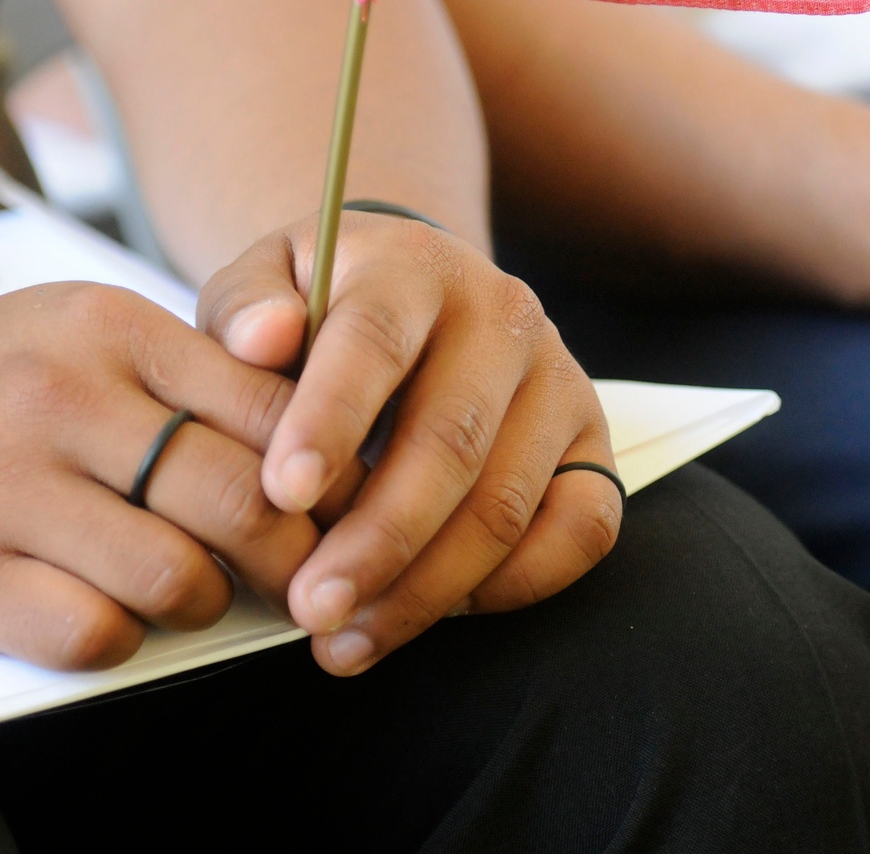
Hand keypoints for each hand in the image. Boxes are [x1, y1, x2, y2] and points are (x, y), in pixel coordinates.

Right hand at [0, 282, 316, 669]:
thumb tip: (316, 442)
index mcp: (114, 329)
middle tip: (311, 571)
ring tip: (206, 584)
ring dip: (210, 599)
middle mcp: (61, 399)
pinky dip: (125, 635)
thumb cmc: (21, 369)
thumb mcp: (102, 331)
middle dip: (295, 555)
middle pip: (237, 499)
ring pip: (175, 576)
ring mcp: (8, 487)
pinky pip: (92, 632)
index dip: (331, 473)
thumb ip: (199, 371)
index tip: (354, 507)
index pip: (269, 408)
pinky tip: (122, 608)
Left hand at [199, 211, 620, 675]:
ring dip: (428, 585)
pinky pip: (583, 527)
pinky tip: (439, 612)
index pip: (376, 339)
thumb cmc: (324, 306)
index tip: (281, 493)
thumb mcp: (266, 283)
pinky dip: (515, 586)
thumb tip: (262, 338)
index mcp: (413, 266)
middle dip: (378, 537)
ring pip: (508, 499)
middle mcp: (501, 313)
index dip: (330, 418)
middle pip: (450, 438)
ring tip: (347, 637)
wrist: (413, 295)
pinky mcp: (590, 438)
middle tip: (310, 607)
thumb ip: (245, 307)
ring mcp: (557, 375)